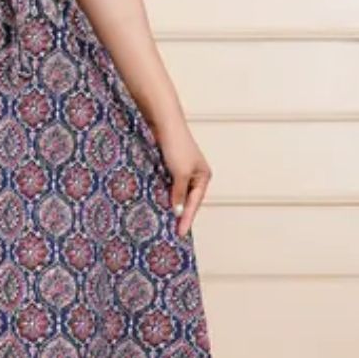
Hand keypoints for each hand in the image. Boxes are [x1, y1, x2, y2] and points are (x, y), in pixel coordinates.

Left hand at [152, 118, 211, 239]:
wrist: (163, 123)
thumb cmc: (176, 146)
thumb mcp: (180, 174)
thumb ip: (179, 193)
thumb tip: (177, 210)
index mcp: (203, 176)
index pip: (195, 203)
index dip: (187, 219)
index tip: (180, 234)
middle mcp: (194, 174)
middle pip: (186, 199)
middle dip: (179, 214)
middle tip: (171, 232)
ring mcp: (180, 170)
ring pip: (175, 192)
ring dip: (169, 204)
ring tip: (162, 222)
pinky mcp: (167, 165)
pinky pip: (166, 184)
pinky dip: (161, 193)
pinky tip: (155, 203)